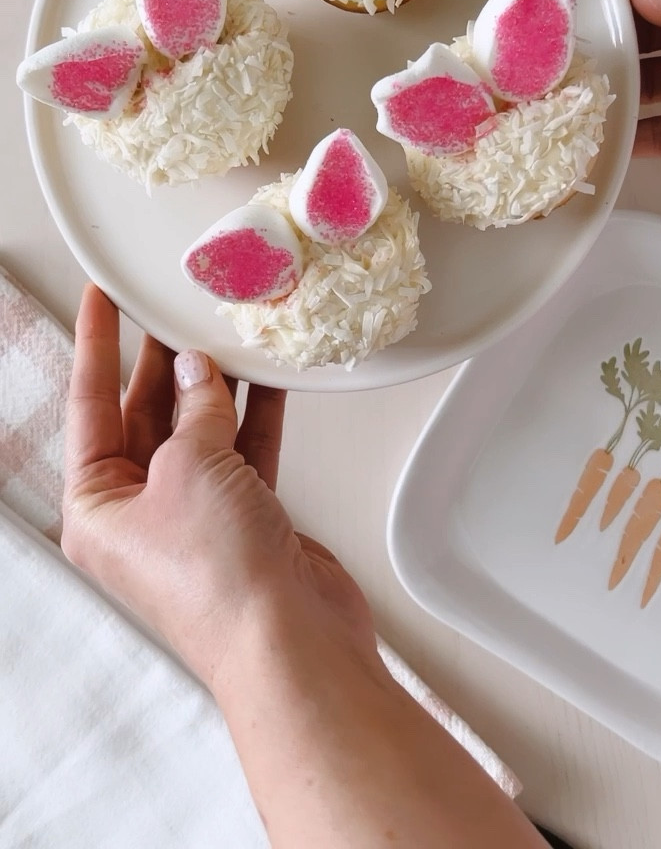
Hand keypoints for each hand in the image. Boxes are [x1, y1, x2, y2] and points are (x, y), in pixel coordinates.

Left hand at [63, 286, 543, 848]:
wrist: (291, 641)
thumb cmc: (219, 580)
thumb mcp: (190, 466)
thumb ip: (195, 408)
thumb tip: (196, 370)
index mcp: (97, 508)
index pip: (89, 406)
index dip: (96, 345)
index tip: (100, 299)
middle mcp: (141, 514)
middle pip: (144, 415)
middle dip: (160, 361)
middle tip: (171, 306)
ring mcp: (195, 517)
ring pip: (199, 430)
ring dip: (213, 384)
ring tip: (222, 331)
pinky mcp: (245, 519)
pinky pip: (243, 451)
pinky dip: (255, 415)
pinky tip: (267, 377)